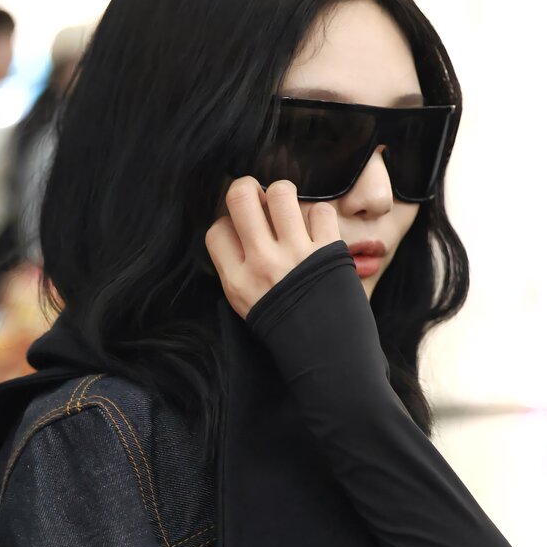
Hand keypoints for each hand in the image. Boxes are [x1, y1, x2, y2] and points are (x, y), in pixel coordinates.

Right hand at [204, 176, 340, 319]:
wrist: (328, 356)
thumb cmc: (285, 328)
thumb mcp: (246, 305)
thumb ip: (236, 268)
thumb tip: (236, 227)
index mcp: (238, 280)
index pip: (217, 230)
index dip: (227, 224)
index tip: (240, 233)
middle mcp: (263, 263)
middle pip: (240, 195)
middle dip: (248, 189)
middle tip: (258, 201)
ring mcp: (297, 256)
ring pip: (281, 192)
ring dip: (284, 196)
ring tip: (288, 211)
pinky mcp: (329, 252)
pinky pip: (321, 210)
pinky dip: (319, 217)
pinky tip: (316, 232)